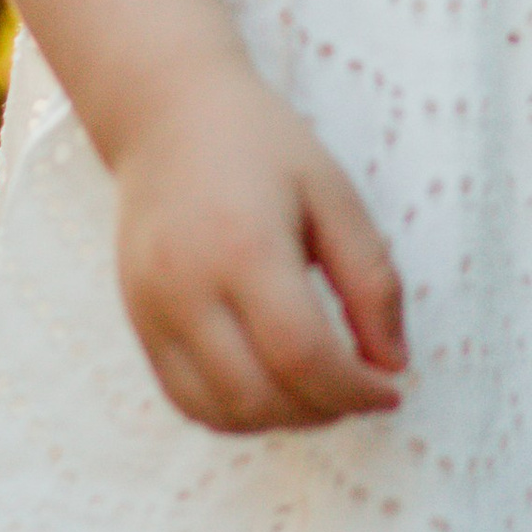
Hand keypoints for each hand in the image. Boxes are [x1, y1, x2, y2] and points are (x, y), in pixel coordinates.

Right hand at [111, 59, 407, 433]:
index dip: (354, 389)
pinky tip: (273, 384)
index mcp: (245, 247)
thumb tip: (394, 364)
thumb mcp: (333, 193)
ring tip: (321, 389)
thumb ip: (371, 279)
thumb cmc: (259, 144)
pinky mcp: (138, 322)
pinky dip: (236, 412)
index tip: (391, 390)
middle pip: (258, 396)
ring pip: (218, 413)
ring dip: (280, 420)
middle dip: (323, 411)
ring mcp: (152, 310)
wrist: (167, 111)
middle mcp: (188, 288)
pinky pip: (186, 399)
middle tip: (361, 389)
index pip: (302, 354)